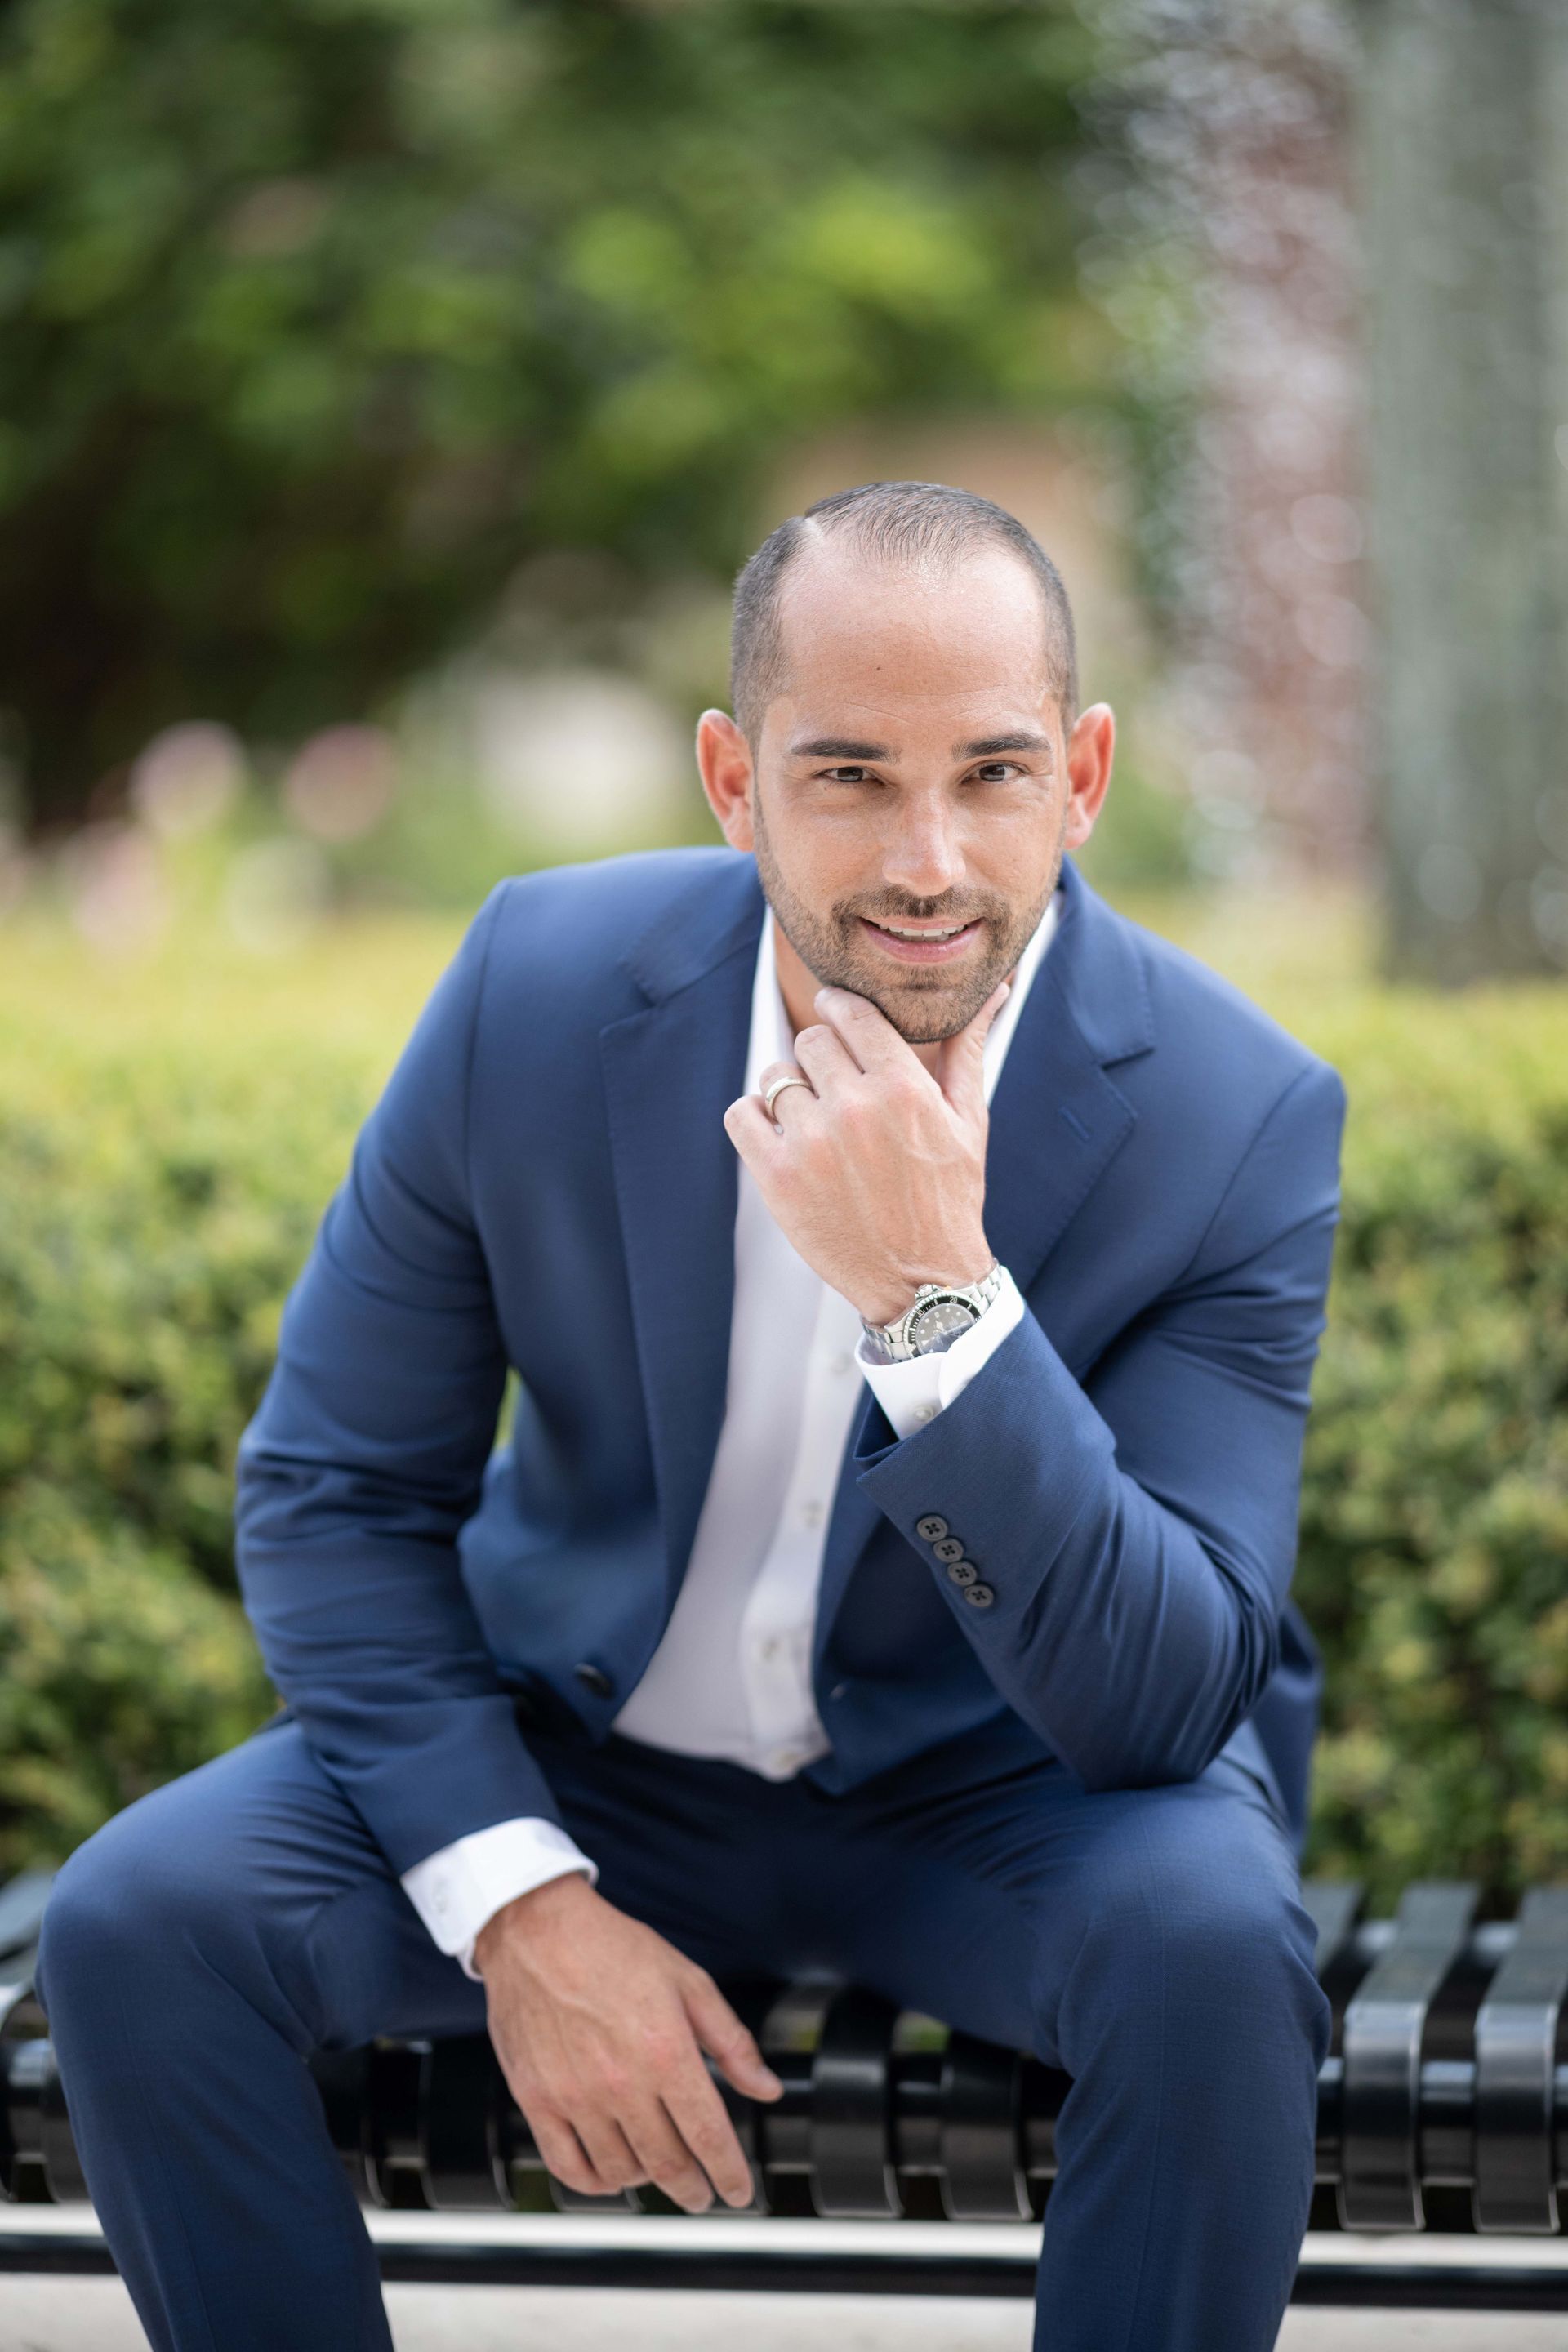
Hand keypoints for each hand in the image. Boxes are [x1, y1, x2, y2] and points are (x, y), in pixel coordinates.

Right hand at [473, 1873, 782, 2210]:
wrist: (537, 1930)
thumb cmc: (614, 1949)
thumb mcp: (688, 1981)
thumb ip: (731, 2041)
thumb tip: (767, 2088)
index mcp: (666, 2051)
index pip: (708, 2137)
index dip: (730, 2174)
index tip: (739, 2193)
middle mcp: (620, 2082)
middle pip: (667, 2163)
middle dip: (693, 2189)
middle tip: (703, 2194)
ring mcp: (574, 2096)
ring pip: (620, 2172)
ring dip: (647, 2181)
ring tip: (657, 2169)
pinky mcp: (535, 2100)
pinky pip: (568, 2167)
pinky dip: (594, 2184)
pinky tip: (609, 2174)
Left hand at [724, 979, 1010, 1325]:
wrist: (922, 1282)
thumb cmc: (949, 1196)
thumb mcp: (969, 1119)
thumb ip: (968, 1047)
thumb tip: (995, 986)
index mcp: (904, 1086)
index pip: (850, 1011)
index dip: (838, 1007)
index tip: (836, 1016)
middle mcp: (856, 1108)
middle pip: (811, 1040)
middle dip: (822, 1058)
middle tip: (837, 1088)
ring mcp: (812, 1143)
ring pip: (775, 1075)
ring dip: (790, 1091)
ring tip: (814, 1121)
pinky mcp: (776, 1178)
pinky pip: (740, 1113)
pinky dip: (754, 1119)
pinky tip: (780, 1136)